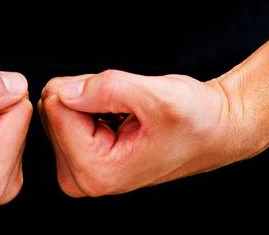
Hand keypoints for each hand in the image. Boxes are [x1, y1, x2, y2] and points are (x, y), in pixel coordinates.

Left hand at [38, 69, 253, 196]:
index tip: (124, 101)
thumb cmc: (195, 119)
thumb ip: (107, 88)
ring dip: (92, 100)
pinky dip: (93, 106)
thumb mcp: (157, 95)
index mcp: (97, 171)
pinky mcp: (81, 160)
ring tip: (127, 113)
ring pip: (58, 109)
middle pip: (53, 110)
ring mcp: (80, 172)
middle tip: (127, 106)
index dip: (90, 88)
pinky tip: (120, 118)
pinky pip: (67, 114)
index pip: (57, 107)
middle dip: (89, 95)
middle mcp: (82, 179)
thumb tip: (63, 90)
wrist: (215, 130)